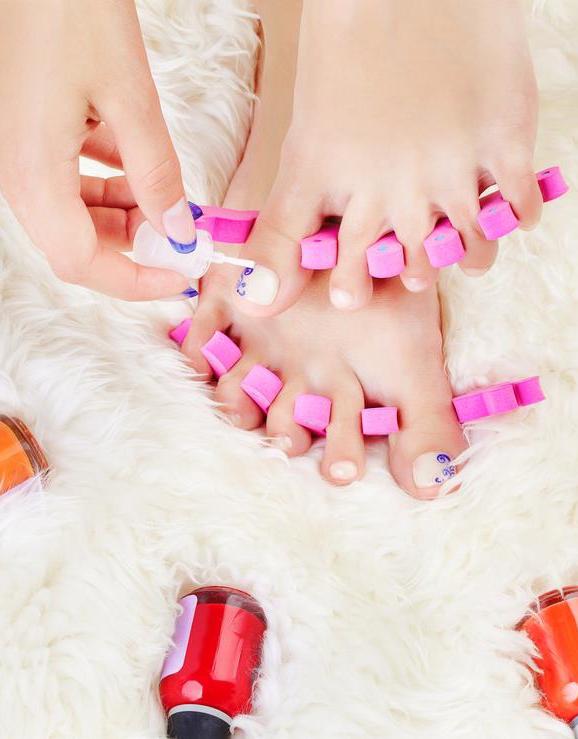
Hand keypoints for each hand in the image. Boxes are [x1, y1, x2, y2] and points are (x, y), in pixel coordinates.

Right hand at [0, 0, 195, 299]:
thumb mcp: (129, 96)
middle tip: (182, 236)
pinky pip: (72, 179)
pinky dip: (110, 182)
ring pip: (77, 215)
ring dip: (126, 216)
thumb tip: (177, 230)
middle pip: (78, 244)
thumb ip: (156, 172)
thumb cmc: (67, 10)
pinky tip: (140, 165)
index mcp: (35, 174)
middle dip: (135, 249)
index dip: (136, 281)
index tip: (182, 276)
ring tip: (170, 200)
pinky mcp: (32, 133)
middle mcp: (19, 174)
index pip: (82, 264)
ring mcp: (22, 154)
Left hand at [234, 0, 541, 315]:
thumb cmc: (348, 44)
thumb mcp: (305, 135)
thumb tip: (261, 292)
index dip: (344, 283)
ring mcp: (450, 171)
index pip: (334, 262)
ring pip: (467, 251)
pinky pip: (519, 210)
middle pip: (403, 266)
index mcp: (331, 181)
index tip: (353, 294)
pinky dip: (517, 217)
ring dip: (466, 255)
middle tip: (414, 270)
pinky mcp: (503, 143)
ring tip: (463, 247)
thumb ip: (291, 214)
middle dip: (409, 274)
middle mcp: (390, 190)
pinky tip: (508, 208)